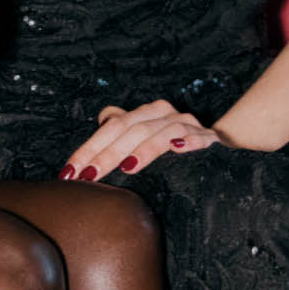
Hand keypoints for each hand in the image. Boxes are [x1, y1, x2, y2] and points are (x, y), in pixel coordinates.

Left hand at [60, 100, 225, 181]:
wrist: (218, 137)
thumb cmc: (170, 141)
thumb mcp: (141, 136)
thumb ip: (118, 132)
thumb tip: (93, 136)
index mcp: (142, 113)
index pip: (109, 127)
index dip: (88, 148)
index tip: (69, 173)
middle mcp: (161, 114)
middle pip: (127, 129)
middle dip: (105, 153)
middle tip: (88, 176)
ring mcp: (185, 123)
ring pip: (159, 132)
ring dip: (143, 149)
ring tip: (127, 167)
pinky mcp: (208, 136)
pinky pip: (199, 136)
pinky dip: (189, 140)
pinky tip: (180, 148)